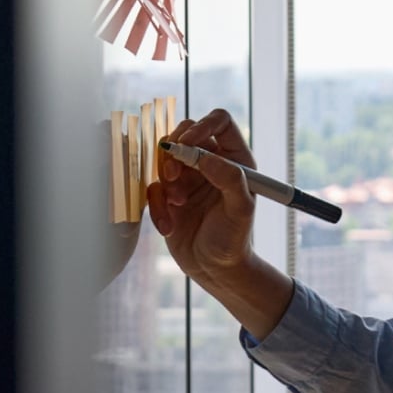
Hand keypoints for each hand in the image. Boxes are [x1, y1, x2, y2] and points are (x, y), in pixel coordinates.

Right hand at [149, 107, 258, 287]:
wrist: (215, 270)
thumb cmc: (234, 240)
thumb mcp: (239, 210)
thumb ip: (229, 179)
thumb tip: (207, 157)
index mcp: (235, 159)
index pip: (219, 122)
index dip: (202, 125)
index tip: (187, 142)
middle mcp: (211, 163)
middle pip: (185, 133)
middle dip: (175, 153)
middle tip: (174, 178)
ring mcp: (188, 177)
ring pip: (165, 158)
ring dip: (165, 181)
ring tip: (177, 205)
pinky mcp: (169, 195)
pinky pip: (153, 186)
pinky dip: (157, 206)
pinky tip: (168, 226)